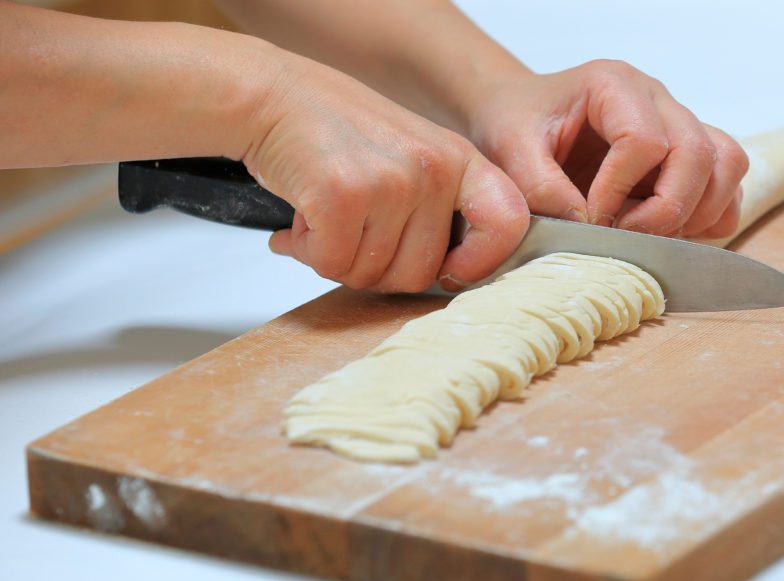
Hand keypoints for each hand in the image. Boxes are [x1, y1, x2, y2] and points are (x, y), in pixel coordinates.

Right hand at [244, 53, 528, 291]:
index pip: (509, 223)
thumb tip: (450, 279)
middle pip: (420, 274)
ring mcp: (392, 182)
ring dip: (337, 259)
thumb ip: (437, 210)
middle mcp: (434, 169)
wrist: (272, 96)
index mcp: (459, 160)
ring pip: (372, 275)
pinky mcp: (344, 195)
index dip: (481, 262)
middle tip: (350, 238)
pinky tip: (301, 222)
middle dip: (376, 270)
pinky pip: (333, 264)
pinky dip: (309, 252)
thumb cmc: (337, 134)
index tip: (448, 271)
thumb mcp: (411, 157)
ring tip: (324, 218)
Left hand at [467, 60, 748, 238]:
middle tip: (624, 236)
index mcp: (614, 85)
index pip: (645, 140)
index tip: (590, 217)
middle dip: (665, 210)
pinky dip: (709, 216)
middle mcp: (658, 99)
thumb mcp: (510, 150)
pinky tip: (667, 232)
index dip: (620, 190)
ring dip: (696, 213)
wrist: (522, 116)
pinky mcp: (690, 154)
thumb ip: (541, 188)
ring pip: (727, 164)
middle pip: (697, 154)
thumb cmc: (517, 125)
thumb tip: (587, 226)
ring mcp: (680, 124)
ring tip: (647, 235)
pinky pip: (728, 184)